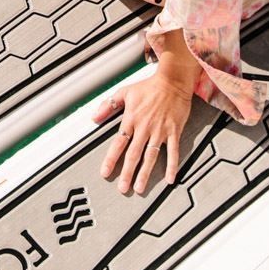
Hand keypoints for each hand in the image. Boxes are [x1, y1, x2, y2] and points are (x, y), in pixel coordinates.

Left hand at [91, 73, 190, 193]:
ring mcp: (160, 131)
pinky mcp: (174, 131)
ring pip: (151, 156)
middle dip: (127, 173)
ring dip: (145, 173)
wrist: (173, 81)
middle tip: (123, 188)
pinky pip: (173, 151)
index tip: (105, 172)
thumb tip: (94, 117)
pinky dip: (172, 166)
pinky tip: (170, 179)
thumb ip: (108, 106)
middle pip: (133, 154)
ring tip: (139, 187)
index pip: (118, 142)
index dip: (111, 159)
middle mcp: (145, 127)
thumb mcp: (125, 93)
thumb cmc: (149, 86)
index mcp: (131, 119)